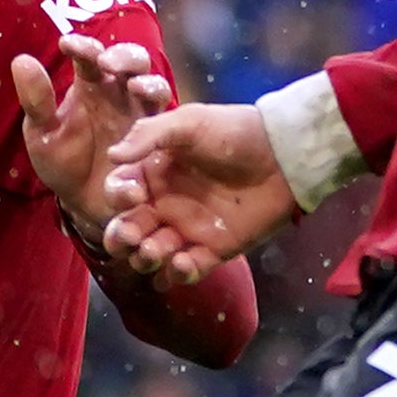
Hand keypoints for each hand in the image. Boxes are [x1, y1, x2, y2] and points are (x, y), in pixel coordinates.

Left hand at [12, 34, 178, 231]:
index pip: (90, 56)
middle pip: (132, 61)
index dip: (82, 46)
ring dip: (148, 82)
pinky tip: (147, 128)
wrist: (83, 205)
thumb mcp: (43, 134)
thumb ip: (36, 100)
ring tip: (134, 86)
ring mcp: (142, 115)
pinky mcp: (159, 141)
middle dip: (124, 56)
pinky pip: (168, 125)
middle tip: (107, 62)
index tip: (67, 44)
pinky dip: (162, 121)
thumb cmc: (62, 162)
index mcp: (90, 85)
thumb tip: (21, 59)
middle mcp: (120, 93)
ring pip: (155, 86)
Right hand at [96, 100, 297, 284]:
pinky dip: (178, 273)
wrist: (284, 155)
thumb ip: (149, 135)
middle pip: (125, 230)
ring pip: (149, 254)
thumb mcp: (189, 123)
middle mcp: (163, 205)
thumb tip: (112, 155)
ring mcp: (187, 230)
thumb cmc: (234, 133)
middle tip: (132, 236)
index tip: (133, 196)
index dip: (118, 198)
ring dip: (145, 257)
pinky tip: (183, 263)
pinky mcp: (212, 250)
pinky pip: (186, 270)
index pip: (119, 192)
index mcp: (152, 175)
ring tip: (158, 250)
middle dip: (120, 237)